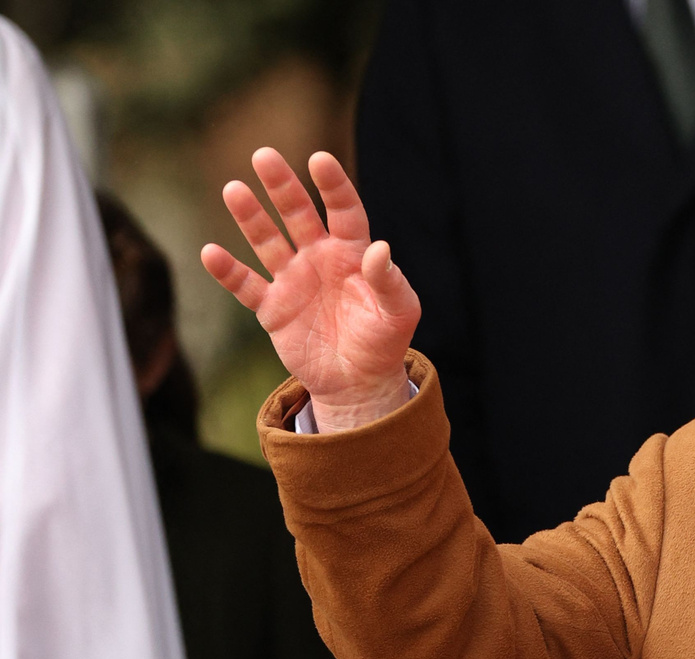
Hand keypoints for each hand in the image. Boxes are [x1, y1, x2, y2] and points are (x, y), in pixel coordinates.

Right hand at [201, 148, 419, 430]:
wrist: (359, 382)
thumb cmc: (384, 341)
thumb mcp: (399, 312)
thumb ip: (390, 280)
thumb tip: (380, 248)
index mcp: (353, 253)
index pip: (343, 211)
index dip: (333, 186)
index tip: (320, 160)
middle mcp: (319, 258)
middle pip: (298, 215)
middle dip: (282, 186)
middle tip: (264, 156)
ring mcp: (293, 280)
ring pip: (267, 241)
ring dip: (251, 217)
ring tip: (234, 189)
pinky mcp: (273, 308)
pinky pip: (246, 285)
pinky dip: (228, 271)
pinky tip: (211, 252)